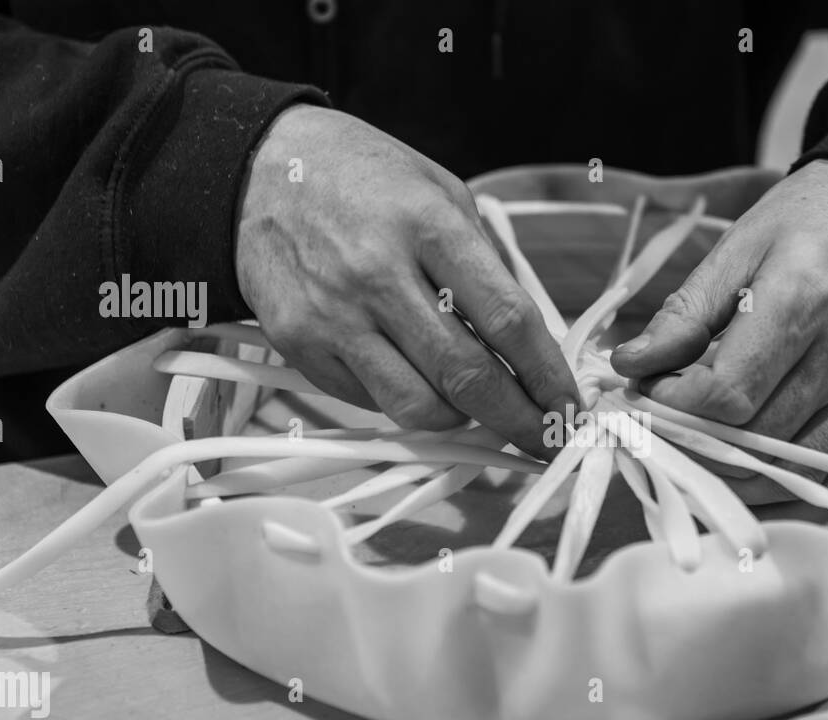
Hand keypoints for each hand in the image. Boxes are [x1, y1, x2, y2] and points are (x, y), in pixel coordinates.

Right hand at [235, 105, 577, 457]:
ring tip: (479, 406)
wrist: (257, 170)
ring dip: (463, 420)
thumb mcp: (440, 191)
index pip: (507, 320)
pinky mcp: (301, 346)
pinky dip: (407, 402)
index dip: (548, 376)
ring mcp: (335, 316)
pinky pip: (371, 402)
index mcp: (429, 225)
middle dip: (520, 421)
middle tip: (546, 441)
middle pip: (469, 377)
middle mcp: (380, 275)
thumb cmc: (365, 179)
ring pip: (419, 407)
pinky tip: (418, 379)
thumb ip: (485, 265)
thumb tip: (533, 346)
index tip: (570, 408)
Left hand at [610, 159, 827, 496]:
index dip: (675, 406)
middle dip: (693, 438)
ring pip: (789, 466)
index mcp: (799, 302)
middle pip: (753, 435)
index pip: (726, 393)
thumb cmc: (811, 223)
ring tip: (697, 439)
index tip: (650, 390)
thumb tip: (630, 364)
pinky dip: (786, 482)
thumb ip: (684, 313)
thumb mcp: (739, 247)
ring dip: (732, 469)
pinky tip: (750, 462)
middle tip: (663, 418)